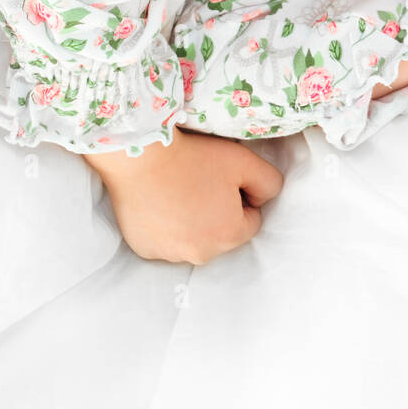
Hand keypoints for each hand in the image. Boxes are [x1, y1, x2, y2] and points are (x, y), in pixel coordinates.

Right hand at [85, 127, 283, 265]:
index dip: (241, 197)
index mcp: (229, 236)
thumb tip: (263, 199)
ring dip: (191, 222)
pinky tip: (159, 202)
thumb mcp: (246, 162)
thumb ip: (269, 183)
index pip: (251, 221)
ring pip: (193, 239)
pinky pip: (166, 240)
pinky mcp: (144, 248)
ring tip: (177, 191)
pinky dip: (166, 226)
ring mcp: (169, 253)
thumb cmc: (193, 157)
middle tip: (199, 183)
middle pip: (222, 233)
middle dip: (218, 212)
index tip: (222, 179)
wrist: (138, 154)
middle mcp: (201, 253)